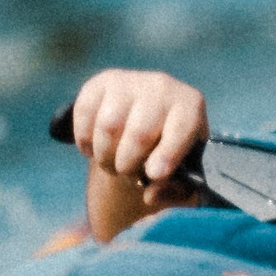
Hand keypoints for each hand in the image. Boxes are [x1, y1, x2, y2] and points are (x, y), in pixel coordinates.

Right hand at [72, 67, 209, 236]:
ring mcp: (130, 81)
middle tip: (128, 175)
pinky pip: (84, 114)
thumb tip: (150, 195)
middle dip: (129, 165)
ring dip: (105, 157)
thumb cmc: (170, 154)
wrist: (147, 124)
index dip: (167, 153)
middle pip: (139, 134)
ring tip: (112, 165)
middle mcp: (162, 86)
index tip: (153, 175)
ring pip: (108, 127)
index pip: (180, 128)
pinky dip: (85, 141)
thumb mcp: (184, 175)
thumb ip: (177, 192)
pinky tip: (94, 149)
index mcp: (190, 106)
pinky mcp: (101, 83)